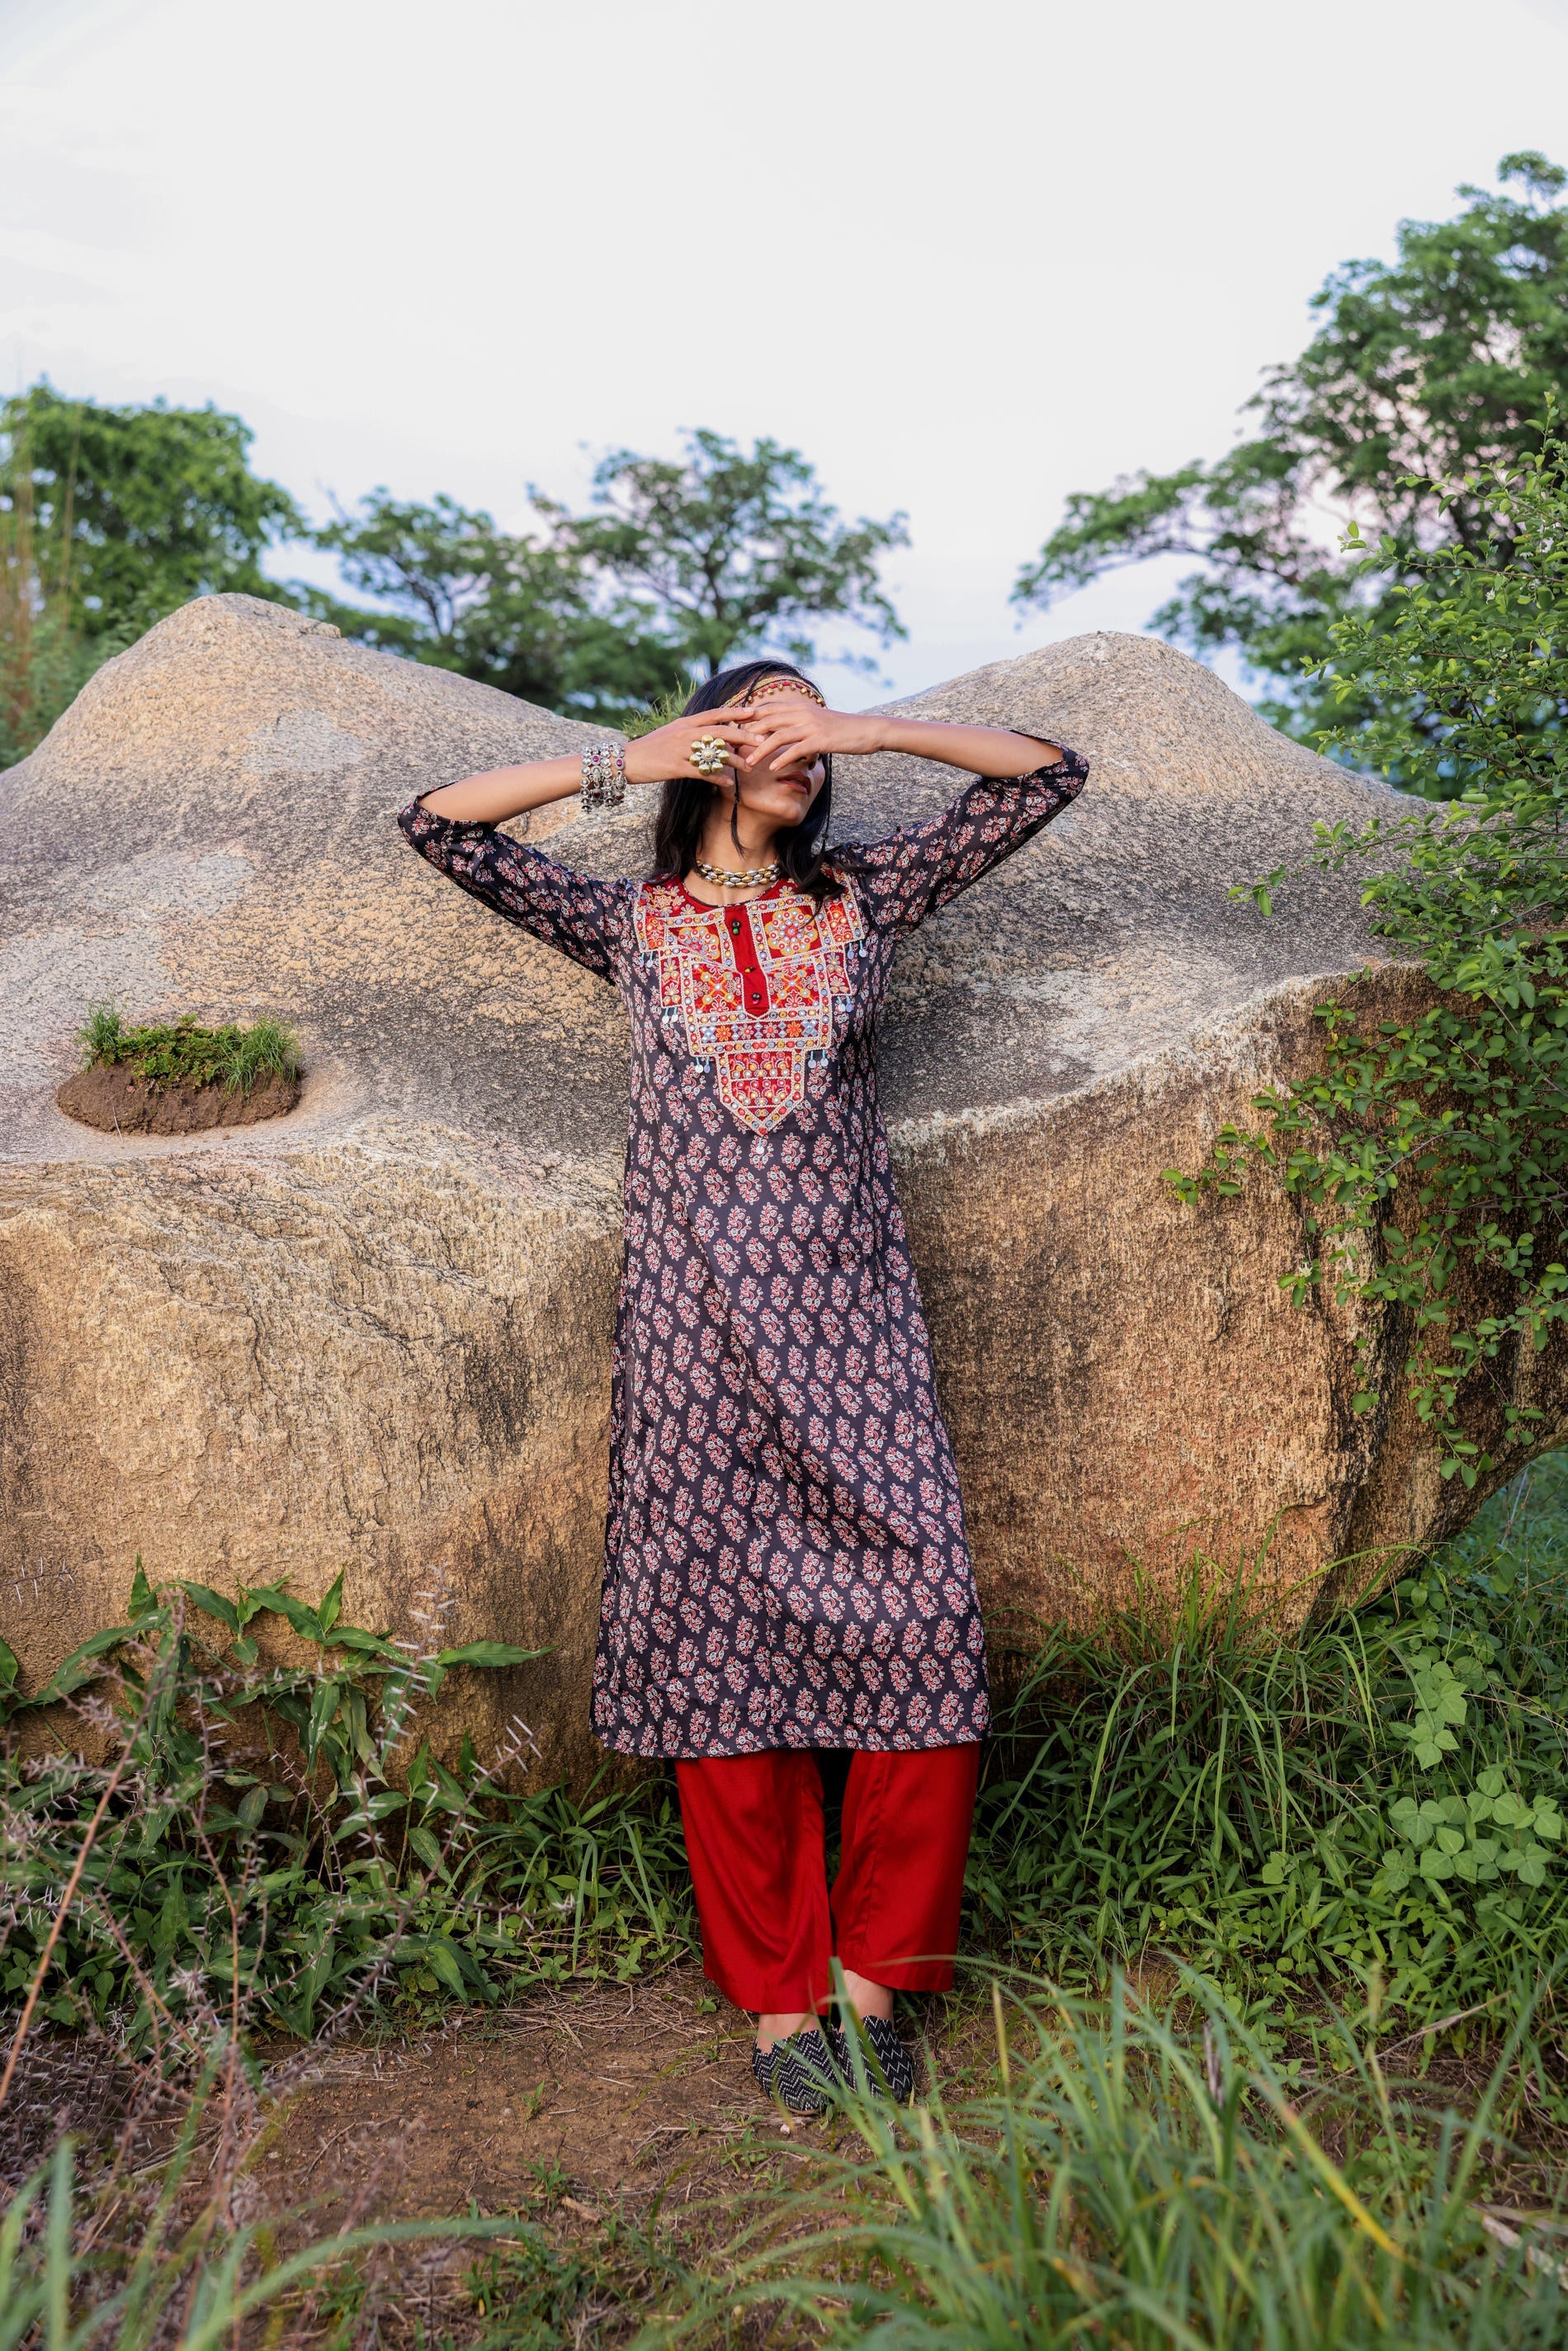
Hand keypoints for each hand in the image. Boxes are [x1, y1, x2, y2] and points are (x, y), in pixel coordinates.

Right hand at [622, 713, 756, 787]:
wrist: (627, 759)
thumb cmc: (651, 748)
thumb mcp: (671, 733)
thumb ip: (691, 732)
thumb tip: (711, 734)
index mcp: (686, 723)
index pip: (715, 714)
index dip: (736, 713)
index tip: (754, 712)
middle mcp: (685, 733)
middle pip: (721, 732)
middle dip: (744, 736)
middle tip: (762, 741)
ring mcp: (681, 750)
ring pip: (715, 753)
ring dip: (735, 761)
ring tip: (749, 767)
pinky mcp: (677, 767)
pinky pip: (703, 772)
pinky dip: (717, 778)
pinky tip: (729, 783)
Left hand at [731, 700, 888, 771]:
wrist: (868, 730)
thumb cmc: (843, 730)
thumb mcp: (818, 723)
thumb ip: (800, 726)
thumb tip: (783, 737)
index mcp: (800, 707)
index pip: (767, 710)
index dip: (748, 719)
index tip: (732, 730)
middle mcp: (802, 713)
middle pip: (767, 721)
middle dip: (747, 734)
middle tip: (732, 748)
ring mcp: (811, 725)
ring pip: (778, 736)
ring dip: (761, 750)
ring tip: (749, 763)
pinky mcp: (821, 739)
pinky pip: (797, 749)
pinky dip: (783, 758)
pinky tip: (773, 768)